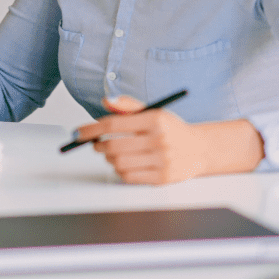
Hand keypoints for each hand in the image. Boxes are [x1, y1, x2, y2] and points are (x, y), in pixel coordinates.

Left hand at [73, 95, 208, 184]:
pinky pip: (129, 177)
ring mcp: (162, 160)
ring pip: (118, 163)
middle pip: (113, 146)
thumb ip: (127, 105)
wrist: (201, 149)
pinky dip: (120, 171)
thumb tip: (105, 100)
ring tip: (113, 153)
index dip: (91, 129)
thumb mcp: (153, 111)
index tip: (78, 132)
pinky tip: (125, 164)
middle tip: (97, 144)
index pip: (113, 123)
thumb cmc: (170, 129)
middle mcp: (159, 139)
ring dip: (109, 159)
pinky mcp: (163, 178)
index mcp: (154, 119)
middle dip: (98, 146)